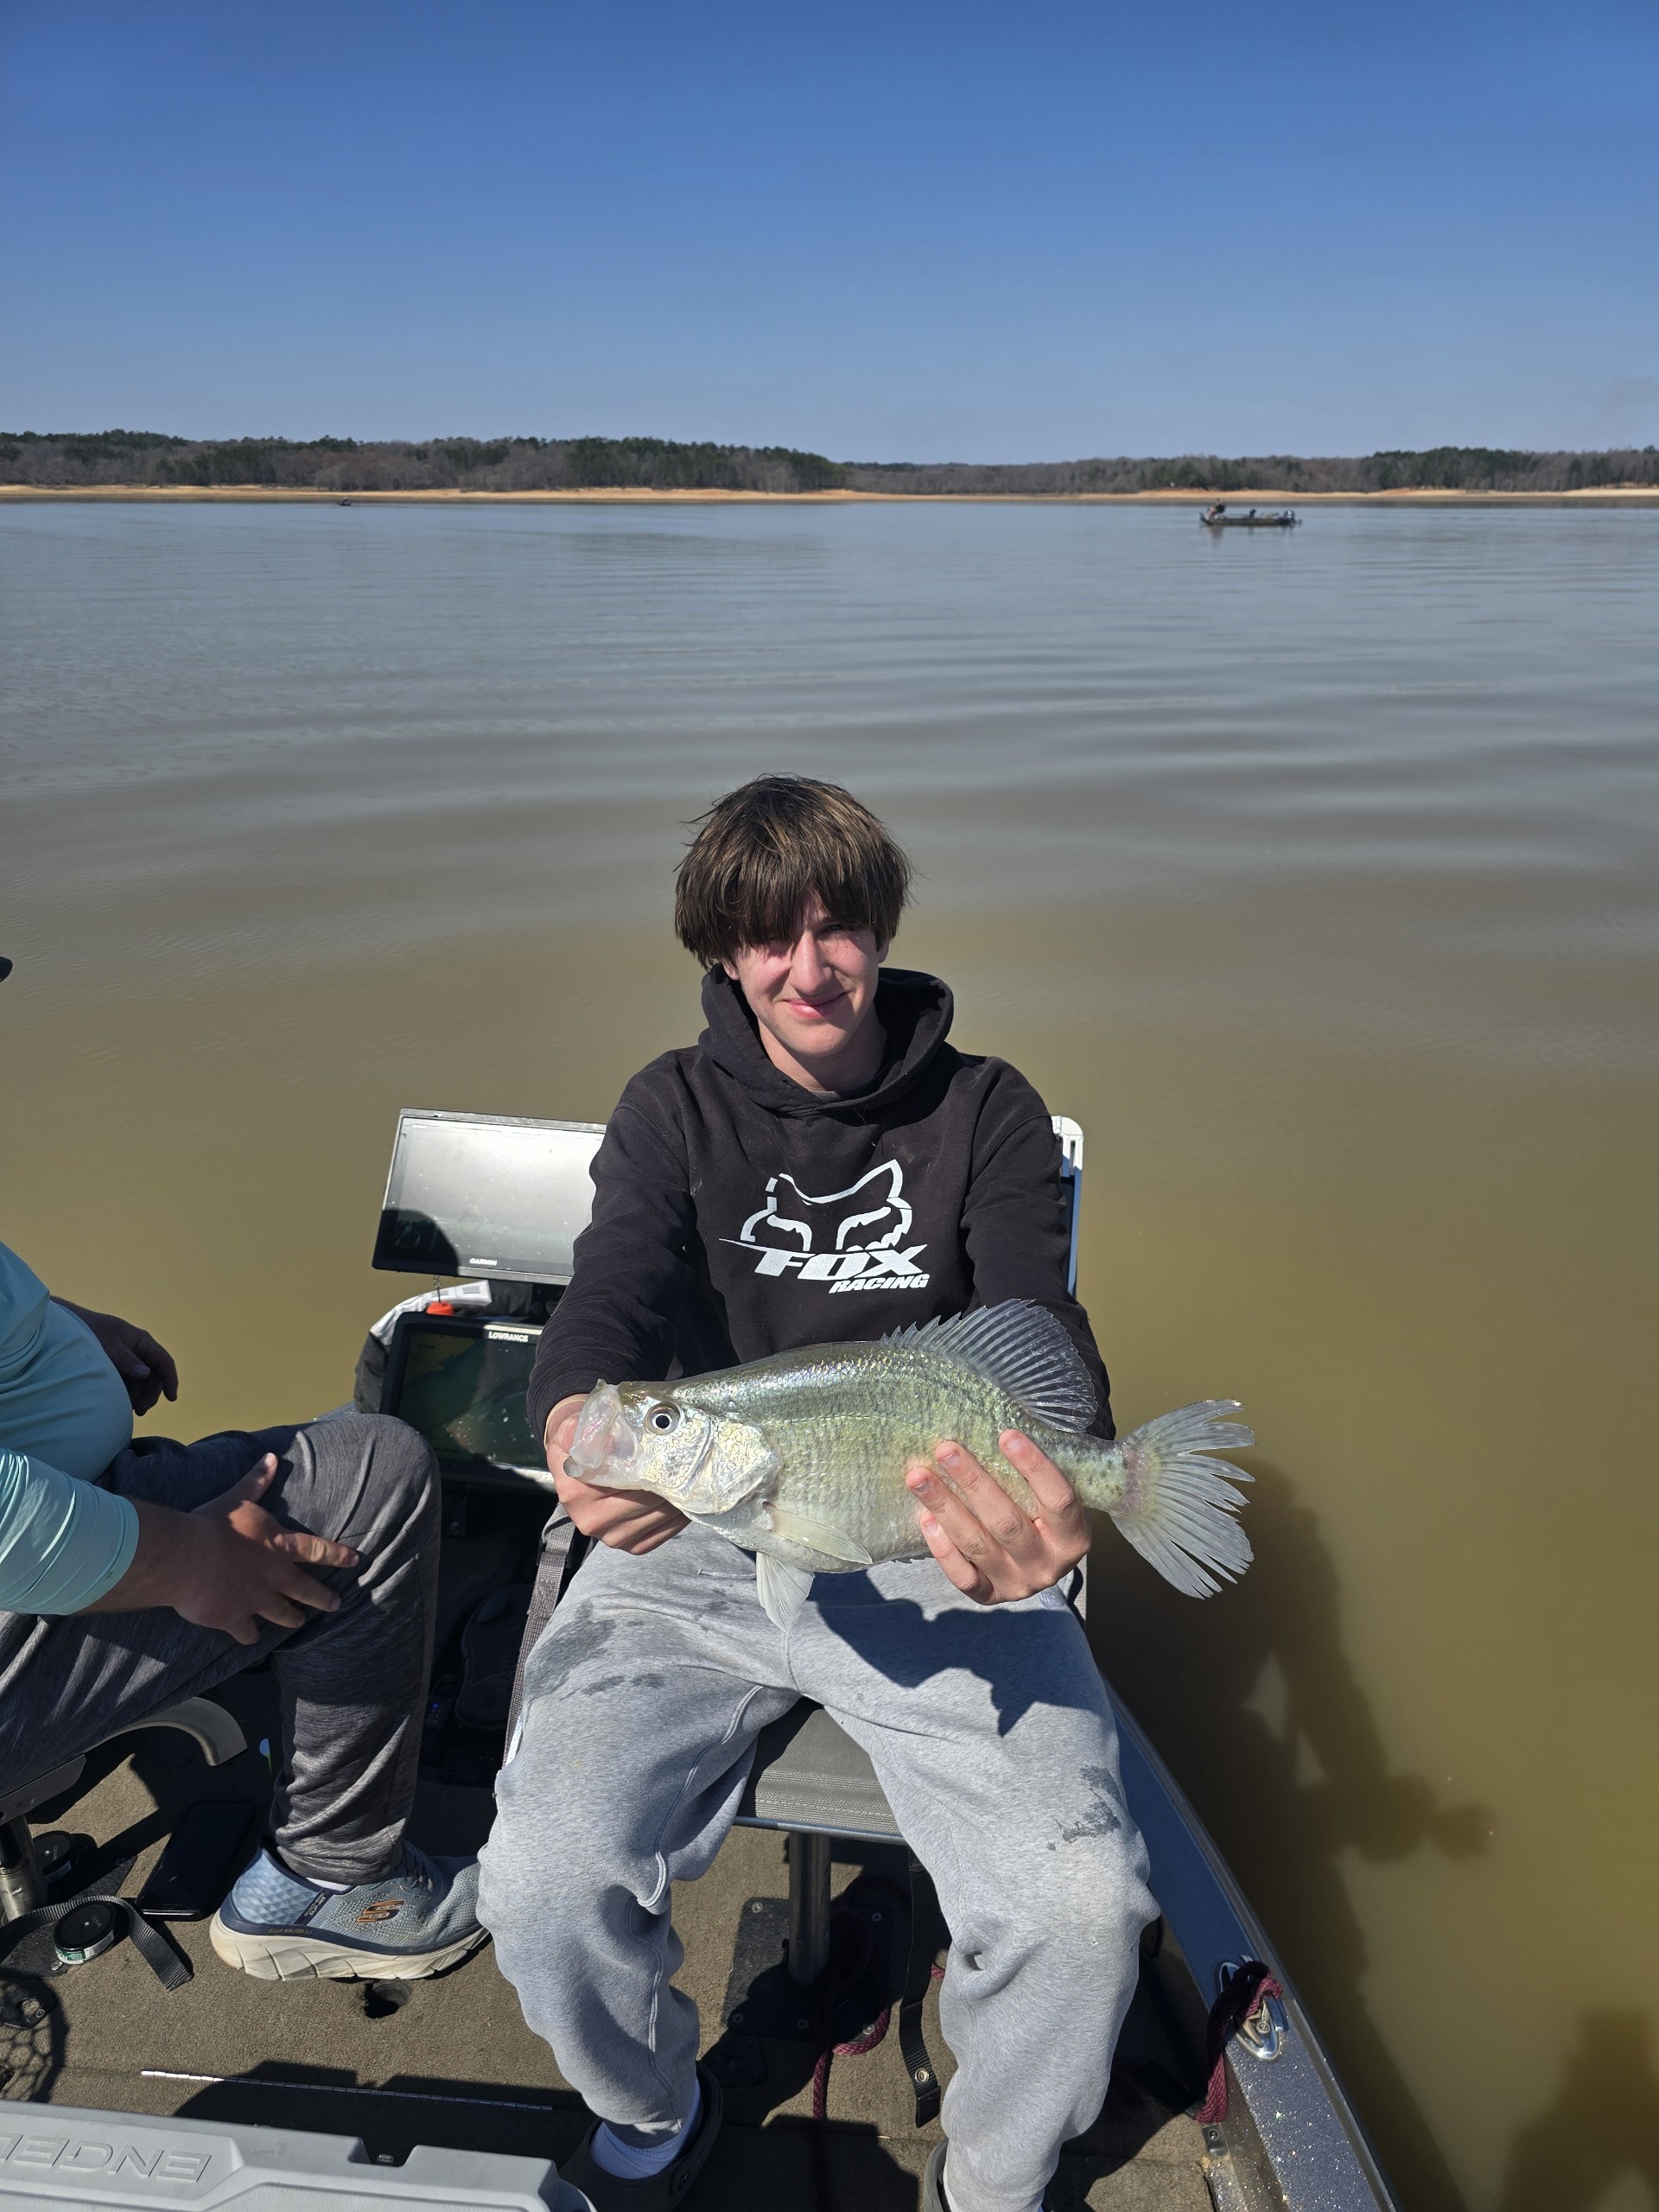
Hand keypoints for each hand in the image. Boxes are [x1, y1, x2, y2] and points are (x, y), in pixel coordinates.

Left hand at [55, 1300, 178, 1414]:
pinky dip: (127, 1395)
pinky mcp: (117, 1370)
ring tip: (126, 1409)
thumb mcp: (107, 1344)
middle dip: (150, 1394)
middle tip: (140, 1410)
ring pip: (142, 1384)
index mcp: (141, 1341)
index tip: (172, 1399)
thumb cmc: (88, 1330)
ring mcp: (128, 1362)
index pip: (164, 1362)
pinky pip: (129, 1385)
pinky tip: (119, 1404)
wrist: (66, 1328)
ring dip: (138, 1397)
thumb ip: (126, 1359)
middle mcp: (138, 1352)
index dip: (170, 1380)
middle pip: (154, 1377)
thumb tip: (146, 1374)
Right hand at [84, 1455, 358, 1644]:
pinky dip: (249, 1637)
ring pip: (282, 1614)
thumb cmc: (215, 1525)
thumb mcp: (239, 1499)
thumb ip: (257, 1481)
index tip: (356, 1560)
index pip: (317, 1550)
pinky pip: (247, 1633)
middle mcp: (274, 1576)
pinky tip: (251, 1639)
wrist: (188, 1558)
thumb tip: (271, 1457)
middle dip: (322, 1598)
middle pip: (305, 1589)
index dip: (337, 1555)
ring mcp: (256, 1601)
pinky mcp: (234, 1619)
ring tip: (298, 1622)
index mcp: (279, 1546)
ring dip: (291, 1618)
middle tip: (336, 1604)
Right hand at [546, 1394, 686, 1555]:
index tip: (670, 1452)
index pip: (624, 1479)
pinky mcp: (629, 1546)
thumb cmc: (581, 1443)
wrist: (574, 1464)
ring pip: (658, 1518)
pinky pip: (662, 1535)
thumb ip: (587, 1428)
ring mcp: (610, 1537)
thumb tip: (602, 1430)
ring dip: (678, 1498)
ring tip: (692, 1478)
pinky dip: (678, 1518)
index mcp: (575, 1490)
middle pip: (646, 1500)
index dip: (651, 1466)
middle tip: (690, 1462)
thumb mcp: (574, 1428)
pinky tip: (685, 1499)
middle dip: (670, 1481)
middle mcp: (590, 1519)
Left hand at [906, 1432, 1090, 1604]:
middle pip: (1007, 1522)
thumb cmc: (1046, 1512)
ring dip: (945, 1507)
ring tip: (919, 1477)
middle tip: (946, 1449)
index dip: (1033, 1467)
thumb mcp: (1055, 1493)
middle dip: (973, 1482)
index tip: (1006, 1434)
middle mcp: (1049, 1565)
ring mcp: (1019, 1584)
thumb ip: (1036, 1474)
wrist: (1045, 1558)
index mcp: (1074, 1537)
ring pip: (977, 1545)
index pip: (1057, 1499)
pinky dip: (943, 1549)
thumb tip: (1000, 1431)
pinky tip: (925, 1518)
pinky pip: (963, 1577)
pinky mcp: (991, 1595)